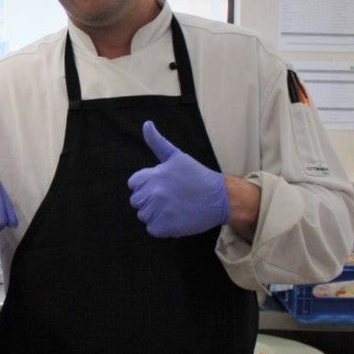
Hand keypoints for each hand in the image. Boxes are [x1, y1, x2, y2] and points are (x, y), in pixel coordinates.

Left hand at [127, 121, 228, 237]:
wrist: (220, 198)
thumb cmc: (197, 176)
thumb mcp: (177, 156)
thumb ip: (158, 142)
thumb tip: (146, 124)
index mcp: (154, 175)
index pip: (133, 184)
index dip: (146, 186)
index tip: (162, 186)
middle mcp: (155, 192)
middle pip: (137, 201)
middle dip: (150, 201)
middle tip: (170, 198)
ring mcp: (160, 210)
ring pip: (144, 216)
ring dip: (156, 214)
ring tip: (174, 207)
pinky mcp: (166, 227)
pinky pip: (153, 229)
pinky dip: (163, 227)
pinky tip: (177, 218)